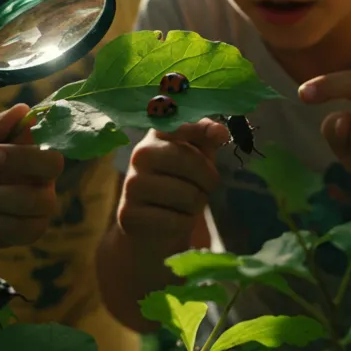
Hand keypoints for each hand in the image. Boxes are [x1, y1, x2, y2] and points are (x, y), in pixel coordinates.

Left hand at [0, 103, 64, 249]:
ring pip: (36, 201)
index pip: (47, 141)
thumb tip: (22, 109)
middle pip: (54, 165)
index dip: (23, 148)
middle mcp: (43, 175)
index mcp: (32, 150)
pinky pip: (23, 228)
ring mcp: (40, 205)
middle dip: (19, 164)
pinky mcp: (30, 231)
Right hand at [117, 119, 229, 257]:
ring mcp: (132, 184)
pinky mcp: (129, 214)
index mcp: (157, 135)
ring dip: (197, 205)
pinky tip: (175, 219)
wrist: (150, 225)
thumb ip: (207, 138)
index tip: (220, 136)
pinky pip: (176, 221)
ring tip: (187, 204)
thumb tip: (220, 132)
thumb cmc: (179, 182)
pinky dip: (184, 224)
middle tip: (205, 188)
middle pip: (190, 161)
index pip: (183, 126)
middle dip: (208, 180)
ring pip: (187, 195)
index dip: (203, 132)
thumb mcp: (196, 156)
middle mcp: (140, 155)